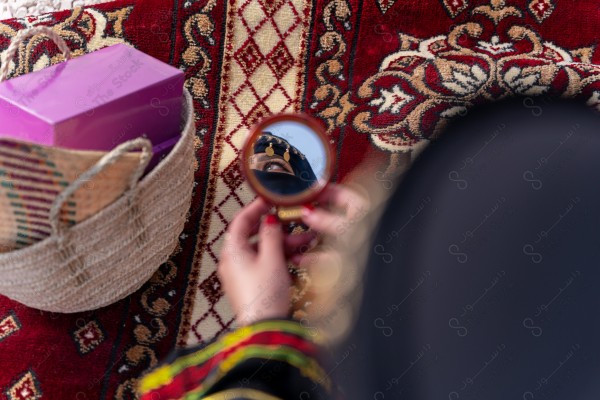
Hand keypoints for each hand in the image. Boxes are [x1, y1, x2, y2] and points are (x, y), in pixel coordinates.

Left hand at [218, 198, 315, 325]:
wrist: (264, 328)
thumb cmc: (265, 296)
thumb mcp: (273, 259)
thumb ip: (272, 235)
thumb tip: (270, 219)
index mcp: (232, 251)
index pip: (241, 220)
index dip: (256, 207)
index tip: (270, 200)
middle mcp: (233, 261)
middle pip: (254, 236)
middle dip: (278, 229)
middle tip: (294, 222)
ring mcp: (241, 274)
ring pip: (263, 250)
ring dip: (283, 244)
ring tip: (306, 240)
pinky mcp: (251, 284)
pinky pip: (264, 264)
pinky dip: (279, 258)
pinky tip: (298, 256)